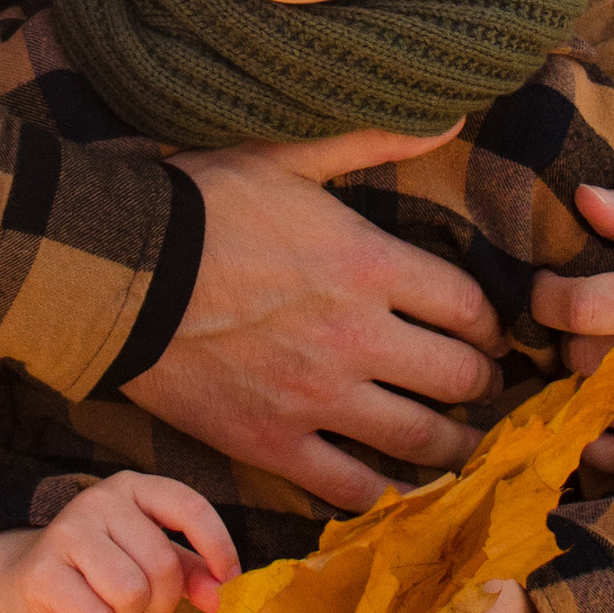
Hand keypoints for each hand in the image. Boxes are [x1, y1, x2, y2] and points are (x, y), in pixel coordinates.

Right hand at [0, 472, 237, 612]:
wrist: (24, 578)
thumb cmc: (100, 567)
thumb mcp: (148, 557)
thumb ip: (191, 571)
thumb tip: (222, 594)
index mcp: (134, 486)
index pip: (190, 507)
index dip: (218, 546)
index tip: (228, 581)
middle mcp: (101, 499)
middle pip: (163, 562)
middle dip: (162, 597)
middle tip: (143, 601)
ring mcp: (68, 531)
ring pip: (132, 591)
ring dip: (128, 612)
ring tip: (110, 601)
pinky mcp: (44, 571)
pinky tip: (83, 611)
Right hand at [124, 125, 508, 511]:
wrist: (123, 272)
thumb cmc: (205, 205)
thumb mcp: (288, 156)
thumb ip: (374, 141)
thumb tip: (451, 120)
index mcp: (369, 264)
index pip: (468, 308)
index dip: (491, 326)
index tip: (489, 334)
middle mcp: (357, 337)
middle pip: (457, 378)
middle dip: (481, 386)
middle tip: (481, 387)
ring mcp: (316, 397)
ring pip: (418, 440)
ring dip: (451, 445)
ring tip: (459, 443)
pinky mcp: (272, 443)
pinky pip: (349, 487)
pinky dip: (382, 492)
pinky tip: (393, 485)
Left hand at [527, 187, 613, 475]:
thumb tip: (582, 200)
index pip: (594, 306)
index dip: (549, 298)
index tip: (546, 289)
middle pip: (592, 361)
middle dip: (568, 341)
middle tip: (576, 326)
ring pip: (609, 412)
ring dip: (586, 389)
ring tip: (596, 362)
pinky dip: (609, 442)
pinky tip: (609, 414)